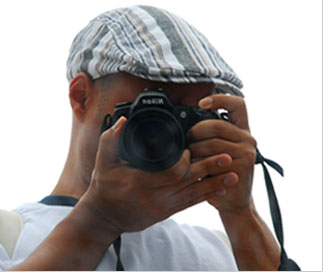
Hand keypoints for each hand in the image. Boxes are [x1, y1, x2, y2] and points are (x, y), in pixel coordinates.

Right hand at [80, 116, 238, 233]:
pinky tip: (220, 190)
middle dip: (209, 169)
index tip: (191, 148)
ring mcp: (164, 207)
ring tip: (233, 174)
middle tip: (228, 157)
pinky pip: (191, 204)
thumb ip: (111, 139)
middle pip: (189, 183)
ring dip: (214, 183)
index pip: (172, 173)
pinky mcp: (168, 212)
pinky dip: (206, 196)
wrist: (105, 217)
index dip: (185, 161)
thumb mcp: (104, 162)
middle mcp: (156, 197)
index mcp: (142, 183)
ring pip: (195, 195)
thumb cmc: (104, 187)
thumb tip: (122, 120)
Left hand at [187, 94, 256, 213]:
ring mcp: (246, 153)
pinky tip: (197, 170)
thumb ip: (210, 136)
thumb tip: (185, 125)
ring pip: (211, 143)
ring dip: (195, 151)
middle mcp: (248, 139)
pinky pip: (212, 160)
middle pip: (216, 125)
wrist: (233, 201)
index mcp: (242, 131)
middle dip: (196, 132)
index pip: (238, 105)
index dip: (220, 99)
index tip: (201, 103)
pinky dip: (199, 164)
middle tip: (188, 141)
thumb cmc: (221, 174)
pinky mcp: (241, 167)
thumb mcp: (218, 151)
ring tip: (191, 159)